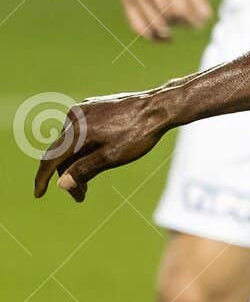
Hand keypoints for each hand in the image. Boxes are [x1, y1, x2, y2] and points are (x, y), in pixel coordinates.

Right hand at [33, 93, 168, 203]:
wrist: (160, 106)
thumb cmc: (139, 133)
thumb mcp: (112, 156)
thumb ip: (84, 169)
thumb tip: (61, 184)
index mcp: (76, 131)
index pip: (51, 159)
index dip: (42, 178)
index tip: (38, 194)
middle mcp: (74, 117)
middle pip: (62, 152)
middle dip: (68, 174)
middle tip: (80, 195)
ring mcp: (84, 109)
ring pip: (71, 141)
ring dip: (76, 161)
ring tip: (89, 181)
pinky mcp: (94, 106)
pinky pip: (81, 130)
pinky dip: (83, 146)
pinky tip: (95, 158)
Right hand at [118, 0, 210, 40]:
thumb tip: (205, 18)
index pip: (182, 10)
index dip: (193, 21)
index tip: (199, 21)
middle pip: (169, 18)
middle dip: (182, 24)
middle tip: (187, 20)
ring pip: (153, 24)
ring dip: (168, 30)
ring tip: (175, 25)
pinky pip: (135, 25)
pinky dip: (149, 35)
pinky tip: (161, 36)